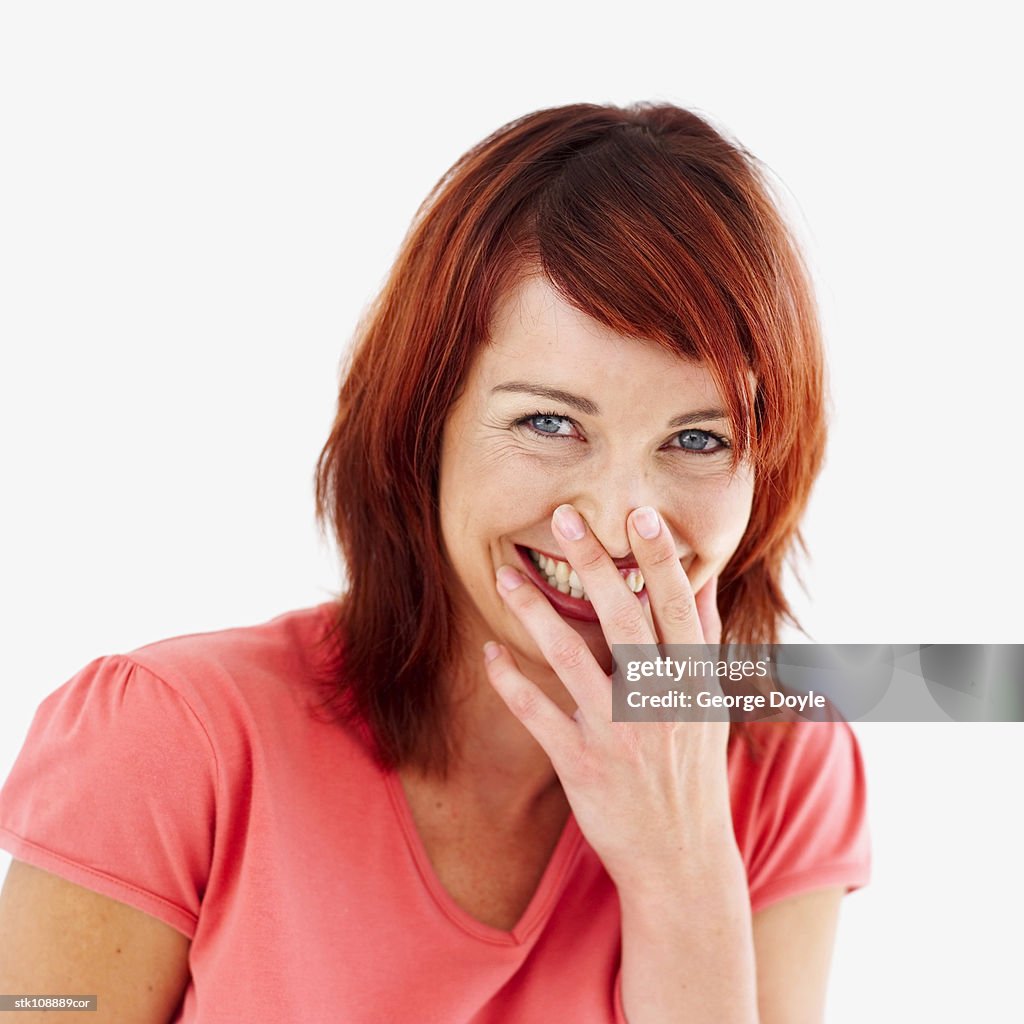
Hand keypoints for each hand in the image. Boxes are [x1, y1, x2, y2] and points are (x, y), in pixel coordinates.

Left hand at [483, 503, 734, 893]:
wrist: (680, 859)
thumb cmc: (693, 772)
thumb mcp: (710, 706)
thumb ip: (704, 642)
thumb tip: (704, 581)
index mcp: (693, 685)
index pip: (677, 609)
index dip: (659, 560)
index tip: (640, 513)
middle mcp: (658, 704)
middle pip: (624, 621)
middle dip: (595, 565)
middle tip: (565, 516)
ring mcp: (618, 735)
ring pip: (571, 660)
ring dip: (535, 614)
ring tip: (505, 576)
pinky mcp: (581, 764)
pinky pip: (538, 715)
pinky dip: (511, 683)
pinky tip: (490, 653)